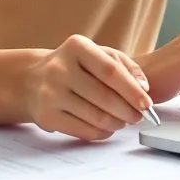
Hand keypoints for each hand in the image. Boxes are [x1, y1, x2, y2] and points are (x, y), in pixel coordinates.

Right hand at [22, 34, 152, 141]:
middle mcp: (60, 68)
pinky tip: (109, 127)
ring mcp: (51, 94)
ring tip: (125, 121)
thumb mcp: (97, 53)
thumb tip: (144, 86)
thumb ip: (124, 65)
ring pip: (95, 116)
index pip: (110, 71)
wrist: (32, 80)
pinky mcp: (47, 116)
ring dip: (117, 122)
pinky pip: (83, 130)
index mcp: (76, 47)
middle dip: (127, 110)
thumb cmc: (73, 66)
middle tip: (140, 116)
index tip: (147, 103)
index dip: (132, 89)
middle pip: (104, 96)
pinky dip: (102, 132)